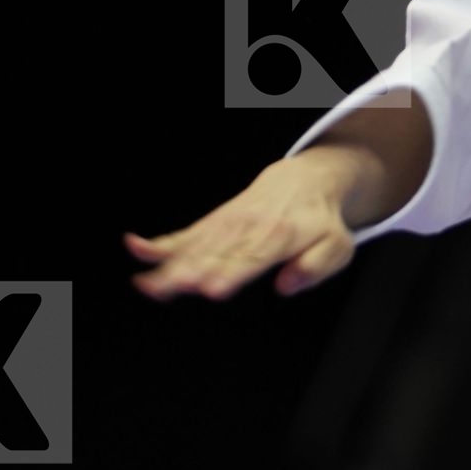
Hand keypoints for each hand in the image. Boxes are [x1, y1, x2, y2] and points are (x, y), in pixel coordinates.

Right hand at [125, 152, 360, 300]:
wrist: (305, 181)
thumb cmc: (320, 222)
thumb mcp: (335, 246)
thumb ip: (315, 267)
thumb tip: (286, 286)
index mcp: (280, 237)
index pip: (252, 257)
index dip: (232, 272)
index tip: (213, 288)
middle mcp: (248, 230)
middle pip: (215, 255)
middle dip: (192, 272)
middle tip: (171, 288)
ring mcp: (226, 226)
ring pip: (194, 248)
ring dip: (169, 266)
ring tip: (145, 284)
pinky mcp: (213, 224)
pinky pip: (183, 235)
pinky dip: (159, 243)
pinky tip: (135, 247)